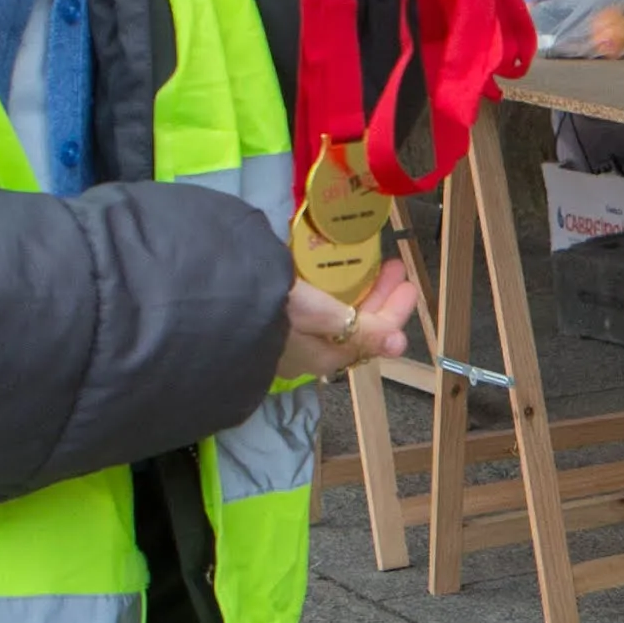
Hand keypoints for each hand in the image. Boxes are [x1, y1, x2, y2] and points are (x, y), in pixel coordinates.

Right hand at [281, 251, 422, 377]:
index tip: (409, 284)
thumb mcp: (319, 315)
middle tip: (394, 268)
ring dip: (362, 295)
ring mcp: (297, 342)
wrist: (213, 312)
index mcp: (331, 354)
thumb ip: (362, 330)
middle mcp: (316, 353)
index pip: (377, 336)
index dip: (397, 311)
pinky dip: (337, 297)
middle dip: (381, 297)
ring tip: (371, 269)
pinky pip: (320, 315)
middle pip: (360, 327)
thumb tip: (400, 345)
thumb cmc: (271, 307)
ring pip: (341, 320)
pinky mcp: (279, 327)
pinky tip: (334, 282)